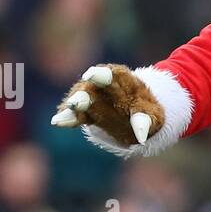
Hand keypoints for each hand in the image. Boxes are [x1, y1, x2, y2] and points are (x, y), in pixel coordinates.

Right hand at [50, 64, 164, 147]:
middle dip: (83, 95)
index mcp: (124, 80)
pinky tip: (57, 122)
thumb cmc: (146, 111)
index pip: (113, 74)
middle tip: (76, 103)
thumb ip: (144, 122)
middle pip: (91, 87)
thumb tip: (141, 137)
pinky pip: (76, 114)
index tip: (90, 74)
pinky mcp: (86, 111)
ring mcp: (93, 96)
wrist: (137, 112)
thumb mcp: (152, 116)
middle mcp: (104, 85)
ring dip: (72, 108)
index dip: (102, 75)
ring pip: (80, 100)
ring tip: (61, 119)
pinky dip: (67, 118)